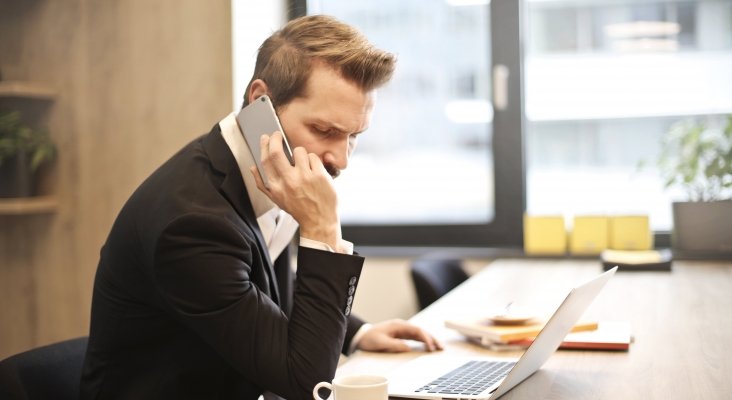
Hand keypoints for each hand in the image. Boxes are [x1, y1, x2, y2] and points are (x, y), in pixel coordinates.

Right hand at [251, 132, 342, 249]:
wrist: (319, 221)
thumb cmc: (298, 209)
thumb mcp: (276, 199)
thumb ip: (262, 184)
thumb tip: (252, 167)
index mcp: (275, 187)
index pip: (265, 160)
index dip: (264, 145)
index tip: (266, 138)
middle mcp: (288, 181)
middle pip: (276, 152)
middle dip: (276, 138)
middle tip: (278, 134)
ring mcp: (304, 177)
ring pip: (299, 151)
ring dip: (300, 153)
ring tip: (303, 163)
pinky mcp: (319, 175)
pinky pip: (313, 157)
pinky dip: (313, 160)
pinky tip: (314, 170)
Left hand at [356, 319, 442, 352]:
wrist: (360, 336)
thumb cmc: (369, 339)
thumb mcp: (380, 342)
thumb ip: (394, 345)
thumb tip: (408, 348)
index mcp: (398, 325)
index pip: (417, 330)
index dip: (425, 338)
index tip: (431, 347)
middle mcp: (402, 326)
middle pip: (421, 331)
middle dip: (432, 339)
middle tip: (441, 348)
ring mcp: (402, 330)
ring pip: (419, 334)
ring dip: (429, 340)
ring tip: (439, 348)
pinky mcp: (401, 336)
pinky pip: (415, 338)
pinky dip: (423, 342)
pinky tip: (429, 347)